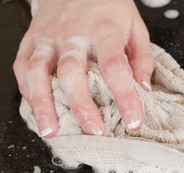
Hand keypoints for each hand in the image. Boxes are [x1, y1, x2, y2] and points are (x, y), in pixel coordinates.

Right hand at [14, 0, 153, 137]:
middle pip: (73, 72)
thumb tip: (144, 87)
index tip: (133, 120)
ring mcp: (49, 36)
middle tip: (94, 131)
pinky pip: (22, 64)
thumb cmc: (109, 6)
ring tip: (51, 131)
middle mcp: (73, 33)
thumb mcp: (135, 26)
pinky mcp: (32, 38)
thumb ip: (142, 57)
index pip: (114, 66)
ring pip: (40, 71)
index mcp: (104, 29)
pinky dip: (26, 88)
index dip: (124, 95)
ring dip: (44, 104)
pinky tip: (35, 109)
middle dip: (82, 105)